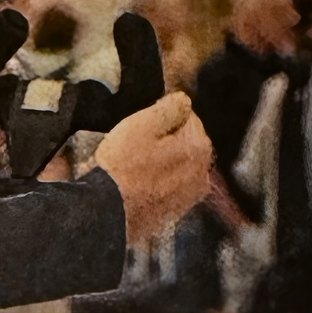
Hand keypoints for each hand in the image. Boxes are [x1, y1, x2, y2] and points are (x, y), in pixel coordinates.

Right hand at [94, 92, 212, 243]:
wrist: (108, 212)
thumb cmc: (121, 166)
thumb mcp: (140, 125)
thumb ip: (169, 107)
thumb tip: (184, 100)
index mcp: (198, 146)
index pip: (188, 115)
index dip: (162, 116)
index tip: (141, 125)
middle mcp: (203, 171)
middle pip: (185, 140)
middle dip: (164, 138)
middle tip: (134, 145)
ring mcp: (191, 194)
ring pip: (178, 162)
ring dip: (161, 159)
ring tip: (133, 165)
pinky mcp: (177, 210)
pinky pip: (170, 184)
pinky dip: (158, 180)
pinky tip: (137, 183)